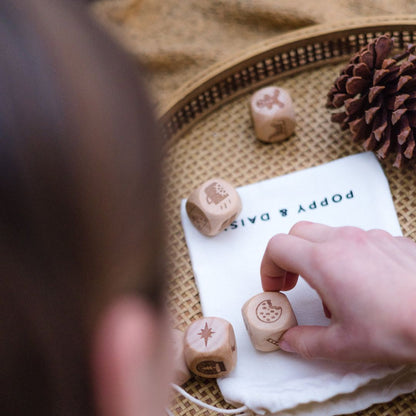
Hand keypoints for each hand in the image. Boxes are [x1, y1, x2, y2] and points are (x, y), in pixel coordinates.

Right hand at [260, 221, 415, 363]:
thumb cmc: (398, 329)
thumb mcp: (344, 345)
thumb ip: (306, 342)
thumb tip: (288, 340)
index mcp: (324, 261)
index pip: (277, 247)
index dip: (268, 267)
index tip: (276, 289)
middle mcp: (344, 240)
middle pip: (298, 233)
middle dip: (288, 256)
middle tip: (293, 283)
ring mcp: (370, 236)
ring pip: (327, 234)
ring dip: (317, 256)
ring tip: (332, 289)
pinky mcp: (391, 240)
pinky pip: (357, 239)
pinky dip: (346, 255)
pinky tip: (363, 284)